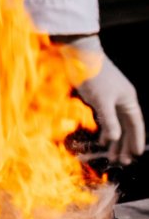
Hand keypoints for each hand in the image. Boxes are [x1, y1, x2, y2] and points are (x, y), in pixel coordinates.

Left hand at [58, 35, 145, 164]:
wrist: (81, 56)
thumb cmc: (94, 77)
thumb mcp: (102, 101)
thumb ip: (109, 120)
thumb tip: (115, 138)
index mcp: (128, 100)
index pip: (136, 124)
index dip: (136, 140)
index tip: (136, 155)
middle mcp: (123, 100)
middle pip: (127, 127)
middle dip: (125, 144)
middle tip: (122, 162)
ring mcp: (112, 99)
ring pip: (117, 124)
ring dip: (115, 140)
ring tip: (112, 156)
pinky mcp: (100, 98)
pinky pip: (107, 118)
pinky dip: (106, 130)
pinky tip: (103, 141)